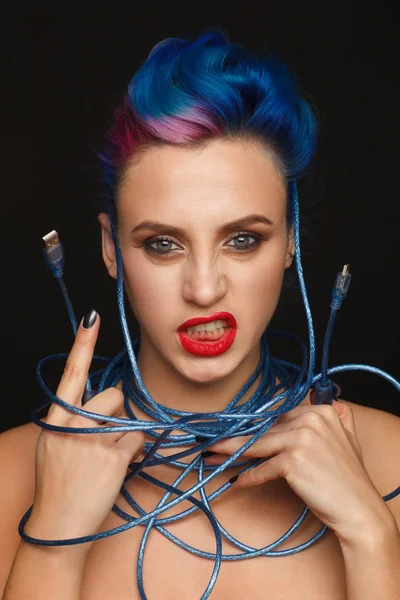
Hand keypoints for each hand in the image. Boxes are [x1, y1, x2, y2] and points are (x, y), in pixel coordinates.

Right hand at [28, 310, 143, 540]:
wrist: (58, 525)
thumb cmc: (58, 483)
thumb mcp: (54, 445)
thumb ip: (74, 421)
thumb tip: (104, 403)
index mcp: (56, 420)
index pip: (70, 374)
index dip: (82, 344)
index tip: (92, 316)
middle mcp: (73, 425)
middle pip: (112, 396)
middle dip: (116, 413)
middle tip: (105, 438)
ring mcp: (93, 440)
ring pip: (126, 418)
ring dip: (124, 435)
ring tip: (105, 459)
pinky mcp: (113, 457)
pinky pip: (137, 441)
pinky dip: (132, 454)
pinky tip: (114, 470)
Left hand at [206, 401, 392, 544]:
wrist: (359, 510)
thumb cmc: (348, 479)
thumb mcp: (344, 438)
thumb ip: (329, 417)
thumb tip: (310, 401)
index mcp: (320, 410)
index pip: (276, 416)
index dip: (253, 425)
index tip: (231, 429)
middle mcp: (311, 419)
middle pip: (263, 429)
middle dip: (234, 437)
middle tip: (209, 442)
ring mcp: (302, 438)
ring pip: (256, 445)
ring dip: (228, 452)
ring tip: (209, 455)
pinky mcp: (293, 460)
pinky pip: (263, 469)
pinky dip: (248, 477)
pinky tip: (235, 482)